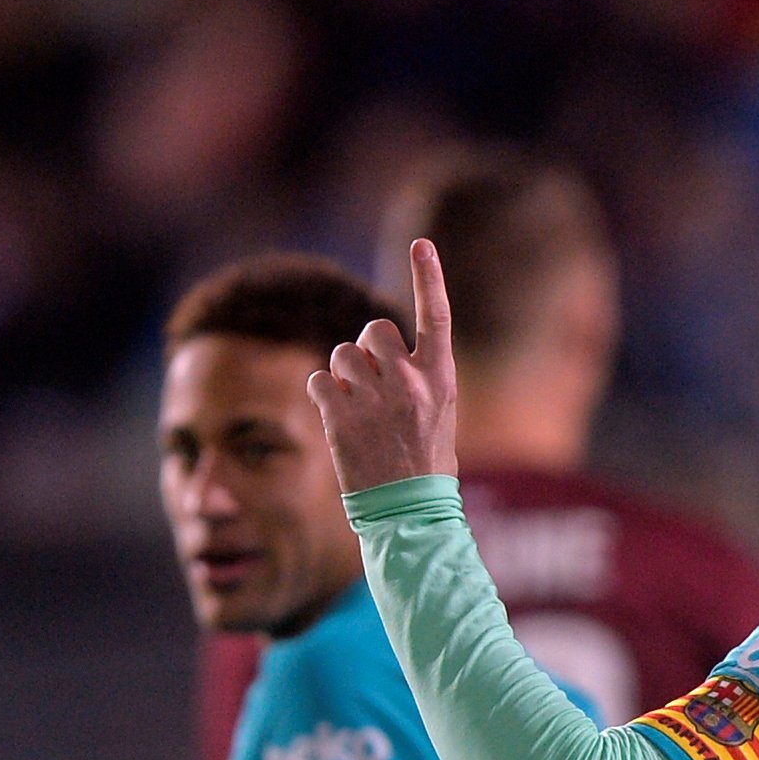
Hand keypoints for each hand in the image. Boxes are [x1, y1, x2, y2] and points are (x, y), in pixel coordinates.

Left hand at [306, 238, 459, 494]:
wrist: (408, 515)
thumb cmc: (425, 466)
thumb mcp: (439, 414)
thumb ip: (417, 376)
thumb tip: (380, 348)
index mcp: (440, 378)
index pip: (436, 315)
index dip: (429, 275)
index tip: (422, 244)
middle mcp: (408, 383)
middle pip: (374, 330)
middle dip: (368, 349)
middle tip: (374, 385)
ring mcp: (373, 400)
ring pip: (342, 355)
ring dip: (343, 375)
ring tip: (358, 410)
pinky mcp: (339, 419)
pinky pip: (319, 380)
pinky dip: (323, 396)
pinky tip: (338, 420)